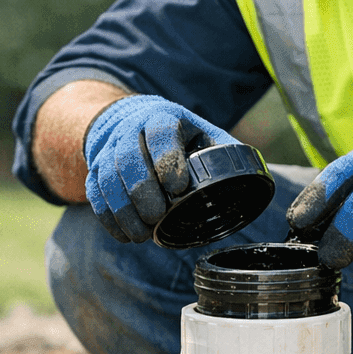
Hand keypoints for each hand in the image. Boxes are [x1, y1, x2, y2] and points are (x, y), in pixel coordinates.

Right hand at [83, 95, 237, 242]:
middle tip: (158, 218)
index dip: (167, 159)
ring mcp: (109, 150)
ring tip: (142, 234)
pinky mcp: (95, 169)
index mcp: (162, 118)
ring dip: (123, 210)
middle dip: (142, 192)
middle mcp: (130, 130)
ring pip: (107, 178)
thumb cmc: (178, 136)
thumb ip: (225, 151)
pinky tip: (125, 236)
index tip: (178, 188)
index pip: (160, 132)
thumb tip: (257, 178)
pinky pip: (95, 194)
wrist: (130, 122)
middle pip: (128, 158)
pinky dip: (109, 218)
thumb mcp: (203, 133)